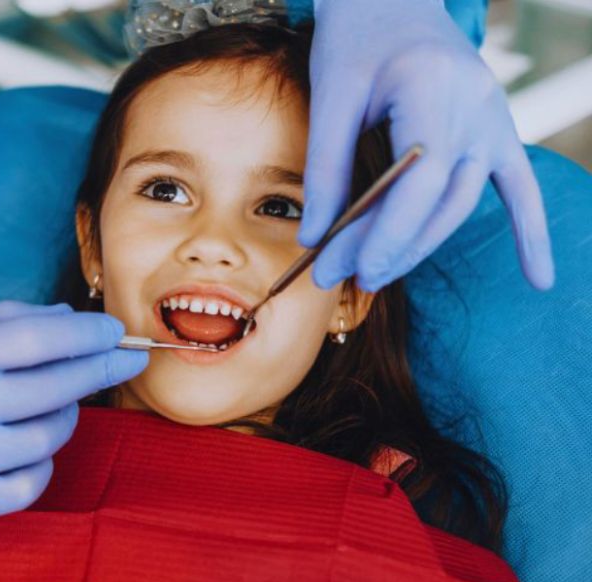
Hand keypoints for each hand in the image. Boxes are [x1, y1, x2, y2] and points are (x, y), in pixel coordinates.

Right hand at [0, 301, 147, 526]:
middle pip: (51, 389)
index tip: (113, 331)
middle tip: (122, 360)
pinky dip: (41, 463)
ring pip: (46, 438)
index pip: (32, 342)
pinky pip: (29, 484)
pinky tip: (28, 447)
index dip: (83, 335)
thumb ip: (2, 323)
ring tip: (53, 405)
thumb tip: (72, 322)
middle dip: (98, 370)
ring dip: (64, 416)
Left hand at [301, 0, 554, 291]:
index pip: (418, 181)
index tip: (343, 269)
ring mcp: (494, 120)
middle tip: (338, 280)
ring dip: (419, 246)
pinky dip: (530, 232)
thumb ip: (325, 166)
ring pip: (462, 203)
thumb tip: (314, 237)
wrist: (391, 0)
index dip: (383, 233)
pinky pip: (520, 187)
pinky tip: (539, 280)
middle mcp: (477, 108)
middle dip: (387, 247)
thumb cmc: (356, 41)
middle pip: (438, 201)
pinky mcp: (497, 129)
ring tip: (371, 276)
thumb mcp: (331, 94)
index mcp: (435, 90)